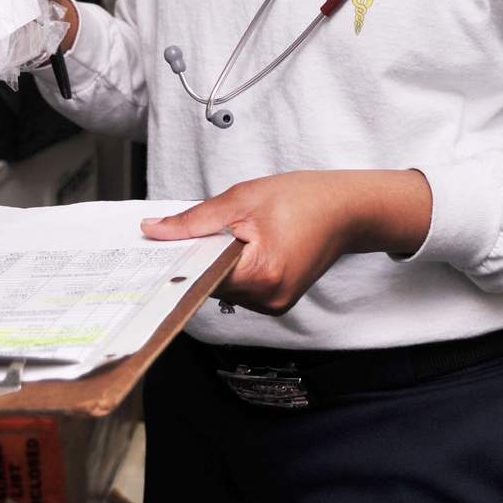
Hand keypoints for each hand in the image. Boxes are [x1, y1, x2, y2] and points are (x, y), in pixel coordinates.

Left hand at [141, 170, 431, 315]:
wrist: (347, 208)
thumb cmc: (305, 199)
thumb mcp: (242, 198)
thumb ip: (195, 220)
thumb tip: (155, 230)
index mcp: (262, 274)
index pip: (201, 275)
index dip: (179, 259)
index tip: (158, 248)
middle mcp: (269, 298)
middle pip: (211, 283)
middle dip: (201, 256)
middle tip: (195, 229)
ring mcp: (275, 303)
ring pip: (225, 285)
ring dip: (219, 261)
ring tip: (236, 232)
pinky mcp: (277, 300)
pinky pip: (242, 286)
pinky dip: (236, 266)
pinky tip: (247, 244)